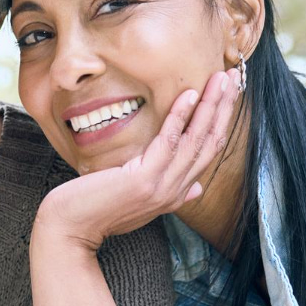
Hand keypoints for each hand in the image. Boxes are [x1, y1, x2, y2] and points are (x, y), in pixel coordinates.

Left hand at [34, 68, 240, 249]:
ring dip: (210, 106)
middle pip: (209, 144)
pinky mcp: (144, 181)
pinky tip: (189, 94)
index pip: (208, 153)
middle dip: (223, 109)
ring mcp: (162, 187)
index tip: (228, 95)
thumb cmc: (98, 211)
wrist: (71, 229)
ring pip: (195, 141)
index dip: (220, 122)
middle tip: (234, 77)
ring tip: (219, 78)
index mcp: (176, 193)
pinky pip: (169, 143)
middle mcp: (175, 191)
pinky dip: (180, 117)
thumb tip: (197, 188)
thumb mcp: (140, 201)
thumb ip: (170, 192)